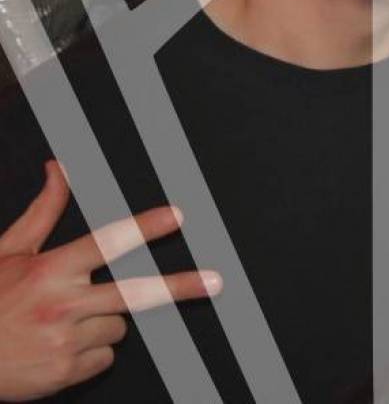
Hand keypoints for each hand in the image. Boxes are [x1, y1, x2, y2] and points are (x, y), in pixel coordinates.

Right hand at [0, 161, 221, 401]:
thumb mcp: (11, 250)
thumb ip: (45, 209)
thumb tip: (60, 166)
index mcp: (50, 270)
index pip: (106, 242)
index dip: (144, 228)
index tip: (177, 217)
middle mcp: (61, 305)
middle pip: (133, 293)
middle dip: (179, 286)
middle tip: (217, 281)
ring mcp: (64, 342)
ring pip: (119, 324)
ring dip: (105, 320)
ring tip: (65, 320)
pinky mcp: (64, 374)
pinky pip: (105, 357)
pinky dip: (92, 351)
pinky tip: (61, 345)